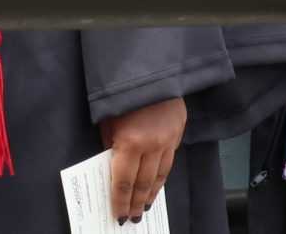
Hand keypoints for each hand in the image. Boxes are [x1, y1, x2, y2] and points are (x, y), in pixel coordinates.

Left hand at [99, 95, 185, 222]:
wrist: (153, 66)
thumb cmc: (122, 90)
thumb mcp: (107, 117)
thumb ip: (110, 143)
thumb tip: (112, 163)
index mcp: (130, 142)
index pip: (123, 181)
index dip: (120, 201)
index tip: (118, 215)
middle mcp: (152, 146)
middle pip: (143, 183)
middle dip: (135, 203)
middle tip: (131, 219)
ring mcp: (168, 141)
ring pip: (160, 176)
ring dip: (150, 194)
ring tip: (144, 207)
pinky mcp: (178, 133)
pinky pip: (169, 162)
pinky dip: (162, 177)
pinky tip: (156, 185)